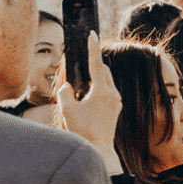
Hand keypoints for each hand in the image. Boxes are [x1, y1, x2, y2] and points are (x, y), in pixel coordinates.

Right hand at [56, 31, 123, 173]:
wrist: (99, 149)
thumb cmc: (82, 130)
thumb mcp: (67, 109)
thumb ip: (65, 93)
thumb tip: (68, 87)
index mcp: (102, 91)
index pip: (96, 64)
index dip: (93, 48)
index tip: (92, 34)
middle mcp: (113, 94)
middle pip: (103, 71)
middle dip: (92, 66)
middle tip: (79, 65)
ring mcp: (116, 102)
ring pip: (105, 82)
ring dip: (94, 79)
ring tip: (80, 90)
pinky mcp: (116, 109)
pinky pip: (107, 92)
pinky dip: (97, 90)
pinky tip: (87, 98)